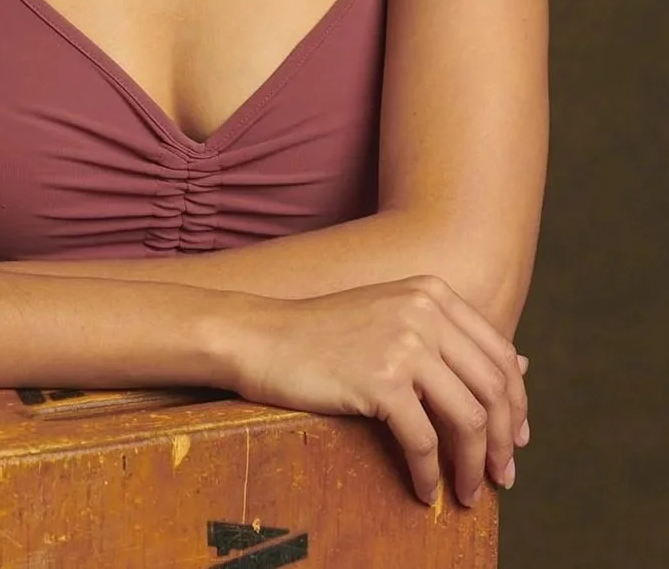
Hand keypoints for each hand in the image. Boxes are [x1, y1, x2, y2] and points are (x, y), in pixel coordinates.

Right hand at [214, 276, 528, 507]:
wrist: (262, 337)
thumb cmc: (326, 334)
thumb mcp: (394, 318)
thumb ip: (452, 337)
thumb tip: (522, 366)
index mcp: (433, 293)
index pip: (501, 355)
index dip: (517, 405)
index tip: (515, 441)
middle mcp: (425, 311)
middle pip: (494, 389)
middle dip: (504, 442)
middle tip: (502, 478)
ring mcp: (403, 342)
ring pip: (469, 419)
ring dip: (474, 465)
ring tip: (469, 491)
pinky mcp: (379, 379)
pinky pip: (423, 440)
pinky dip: (431, 473)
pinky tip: (425, 490)